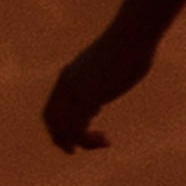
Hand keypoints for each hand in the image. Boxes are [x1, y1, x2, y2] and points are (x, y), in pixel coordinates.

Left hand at [36, 24, 155, 157]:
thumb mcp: (107, 67)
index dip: (60, 127)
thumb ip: (99, 82)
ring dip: (82, 142)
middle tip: (77, 150)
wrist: (133, 35)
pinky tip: (106, 140)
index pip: (52, 110)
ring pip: (65, 129)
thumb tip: (101, 94)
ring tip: (104, 142)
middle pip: (52, 122)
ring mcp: (76, 92)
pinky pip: (79, 129)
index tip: (82, 131)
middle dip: (62, 139)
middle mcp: (66, 85)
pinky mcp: (88, 97)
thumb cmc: (128, 46)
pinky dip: (88, 141)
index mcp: (68, 77)